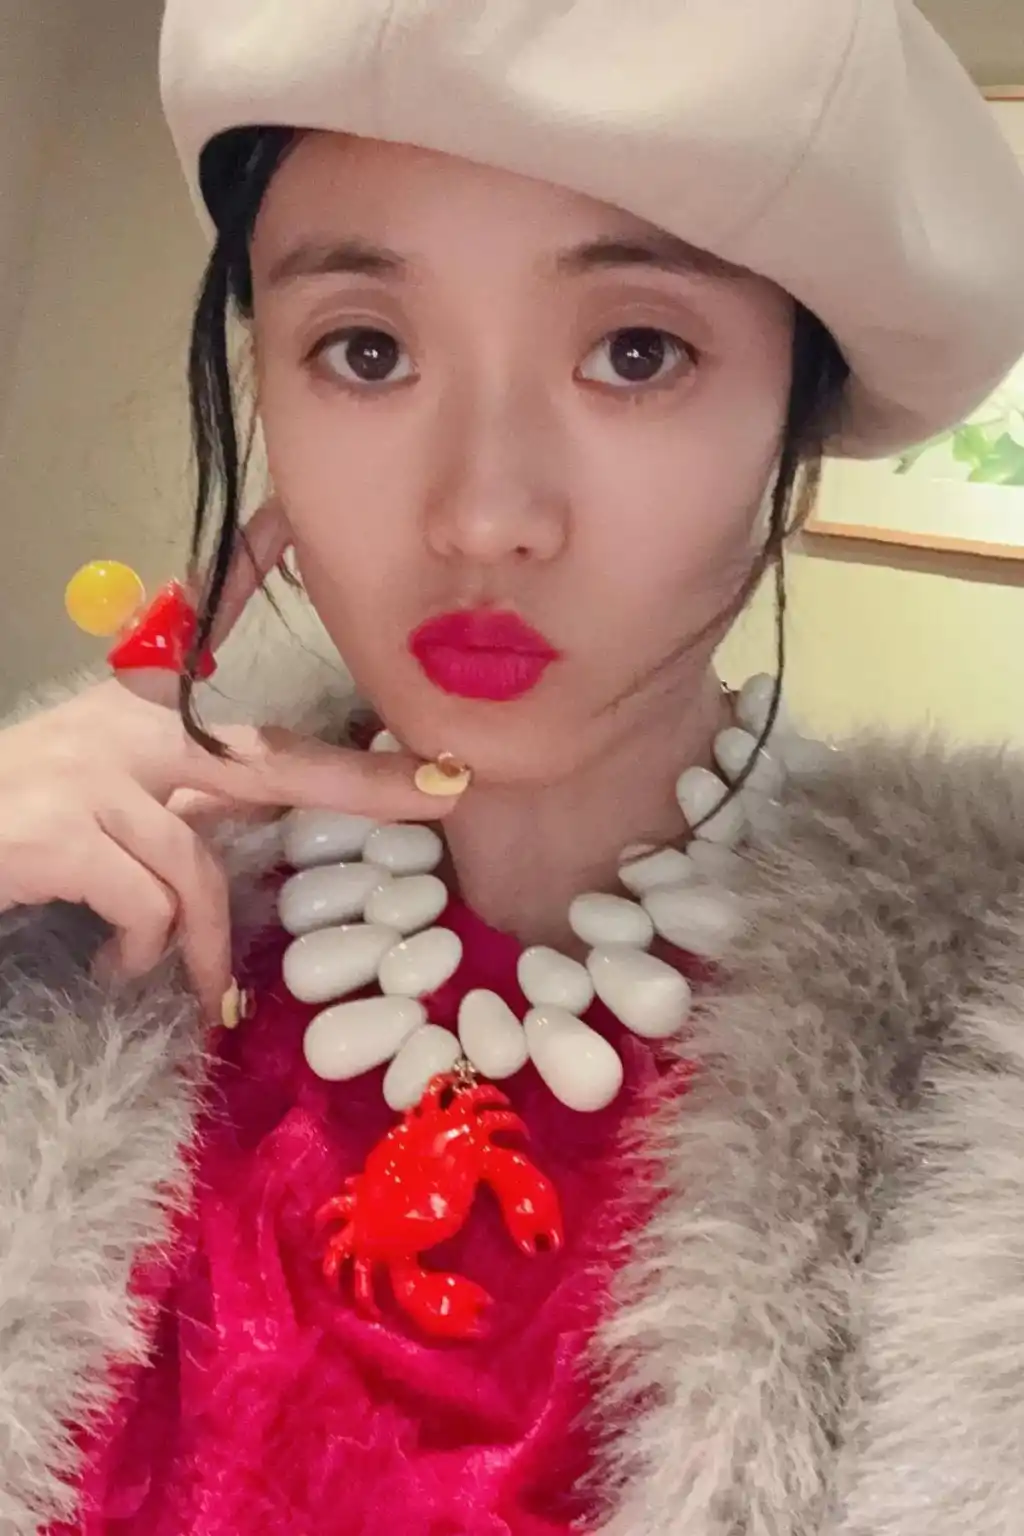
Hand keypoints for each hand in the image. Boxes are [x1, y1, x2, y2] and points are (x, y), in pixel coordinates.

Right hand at [0, 503, 455, 1021]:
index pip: (258, 738)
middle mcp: (117, 732)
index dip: (346, 760)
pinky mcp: (56, 831)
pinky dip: (143, 949)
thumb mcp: (91, 805)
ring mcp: (86, 776)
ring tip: (196, 991)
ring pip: (196, 867)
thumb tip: (237, 824)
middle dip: (359, 783)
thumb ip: (165, 806)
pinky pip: (143, 903)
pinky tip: (111, 969)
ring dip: (203, 945)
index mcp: (134, 720)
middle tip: (438, 797)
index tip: (432, 775)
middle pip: (265, 760)